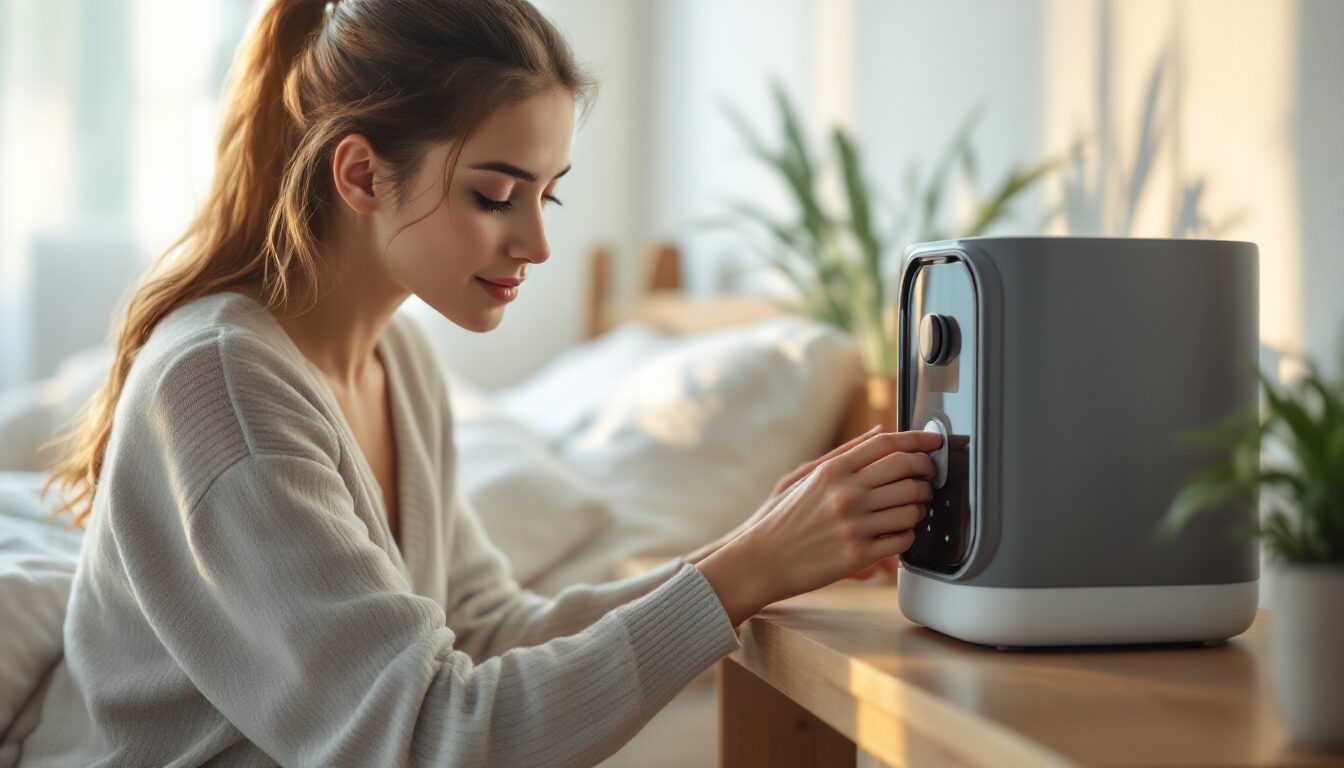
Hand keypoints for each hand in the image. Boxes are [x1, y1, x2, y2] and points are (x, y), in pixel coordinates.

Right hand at [696, 429, 942, 625]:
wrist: (759, 560)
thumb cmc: (781, 519)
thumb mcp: (804, 477)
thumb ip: (845, 454)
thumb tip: (881, 433)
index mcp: (832, 471)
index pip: (887, 445)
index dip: (918, 441)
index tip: (934, 443)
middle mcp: (845, 495)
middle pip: (908, 473)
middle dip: (926, 475)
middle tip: (927, 479)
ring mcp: (853, 526)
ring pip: (912, 508)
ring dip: (920, 507)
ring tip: (913, 509)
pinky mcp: (858, 556)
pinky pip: (903, 540)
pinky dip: (909, 535)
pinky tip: (898, 533)